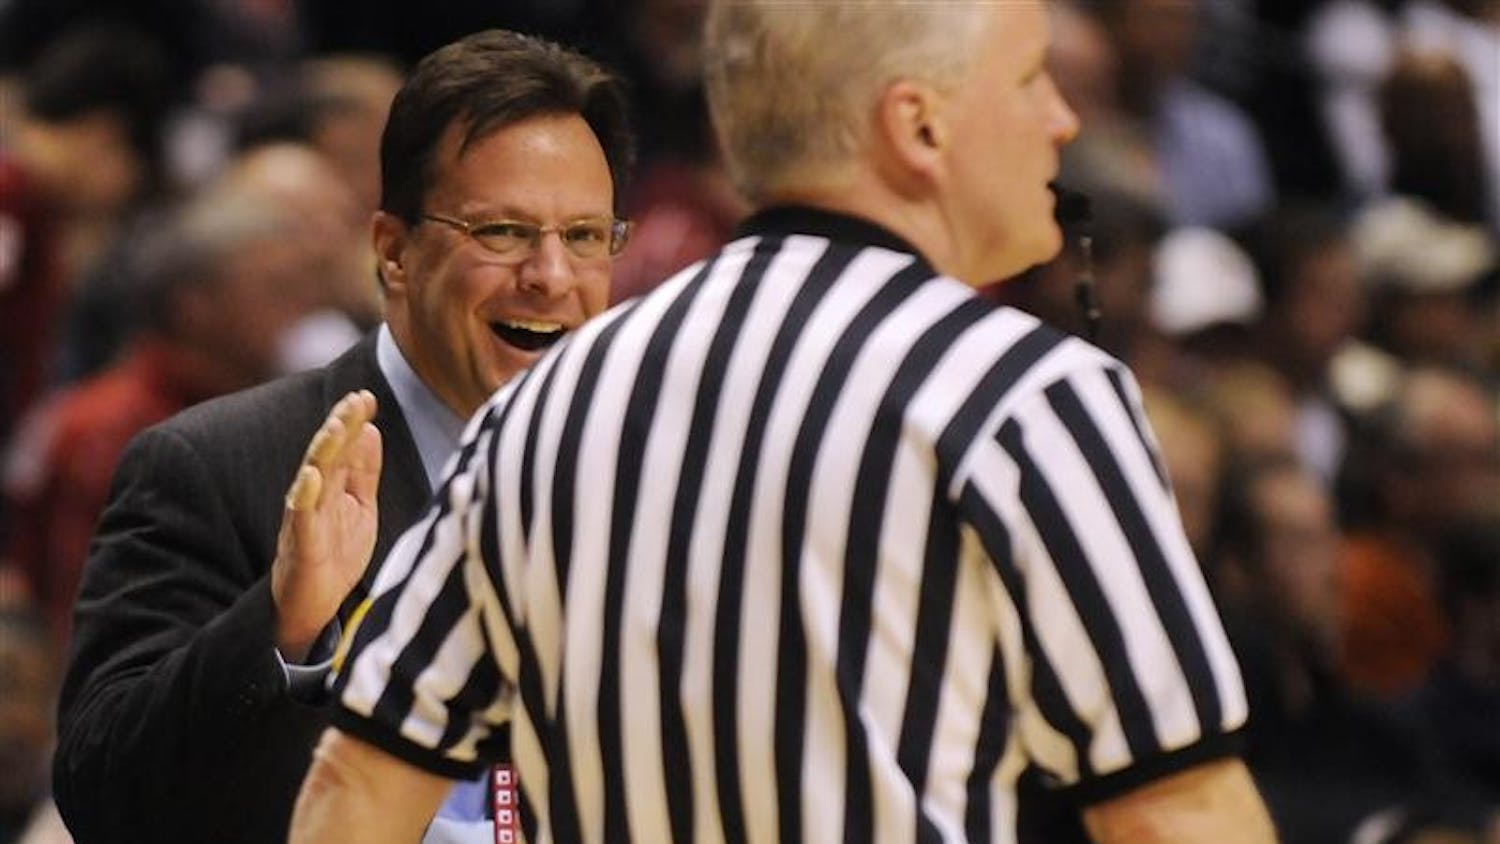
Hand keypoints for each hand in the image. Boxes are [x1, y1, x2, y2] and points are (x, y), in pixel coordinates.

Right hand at [272, 390, 381, 660]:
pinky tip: (311, 477)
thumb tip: (371, 429)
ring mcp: (305, 519)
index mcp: (333, 487)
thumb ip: (364, 472)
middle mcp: (316, 497)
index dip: (353, 421)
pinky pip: (300, 518)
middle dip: (339, 425)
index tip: (367, 396)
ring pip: (311, 479)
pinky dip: (305, 497)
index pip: (342, 446)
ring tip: (336, 427)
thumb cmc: (334, 554)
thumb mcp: (360, 508)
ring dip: (322, 451)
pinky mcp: (301, 546)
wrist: (311, 606)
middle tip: (355, 400)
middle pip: (326, 455)